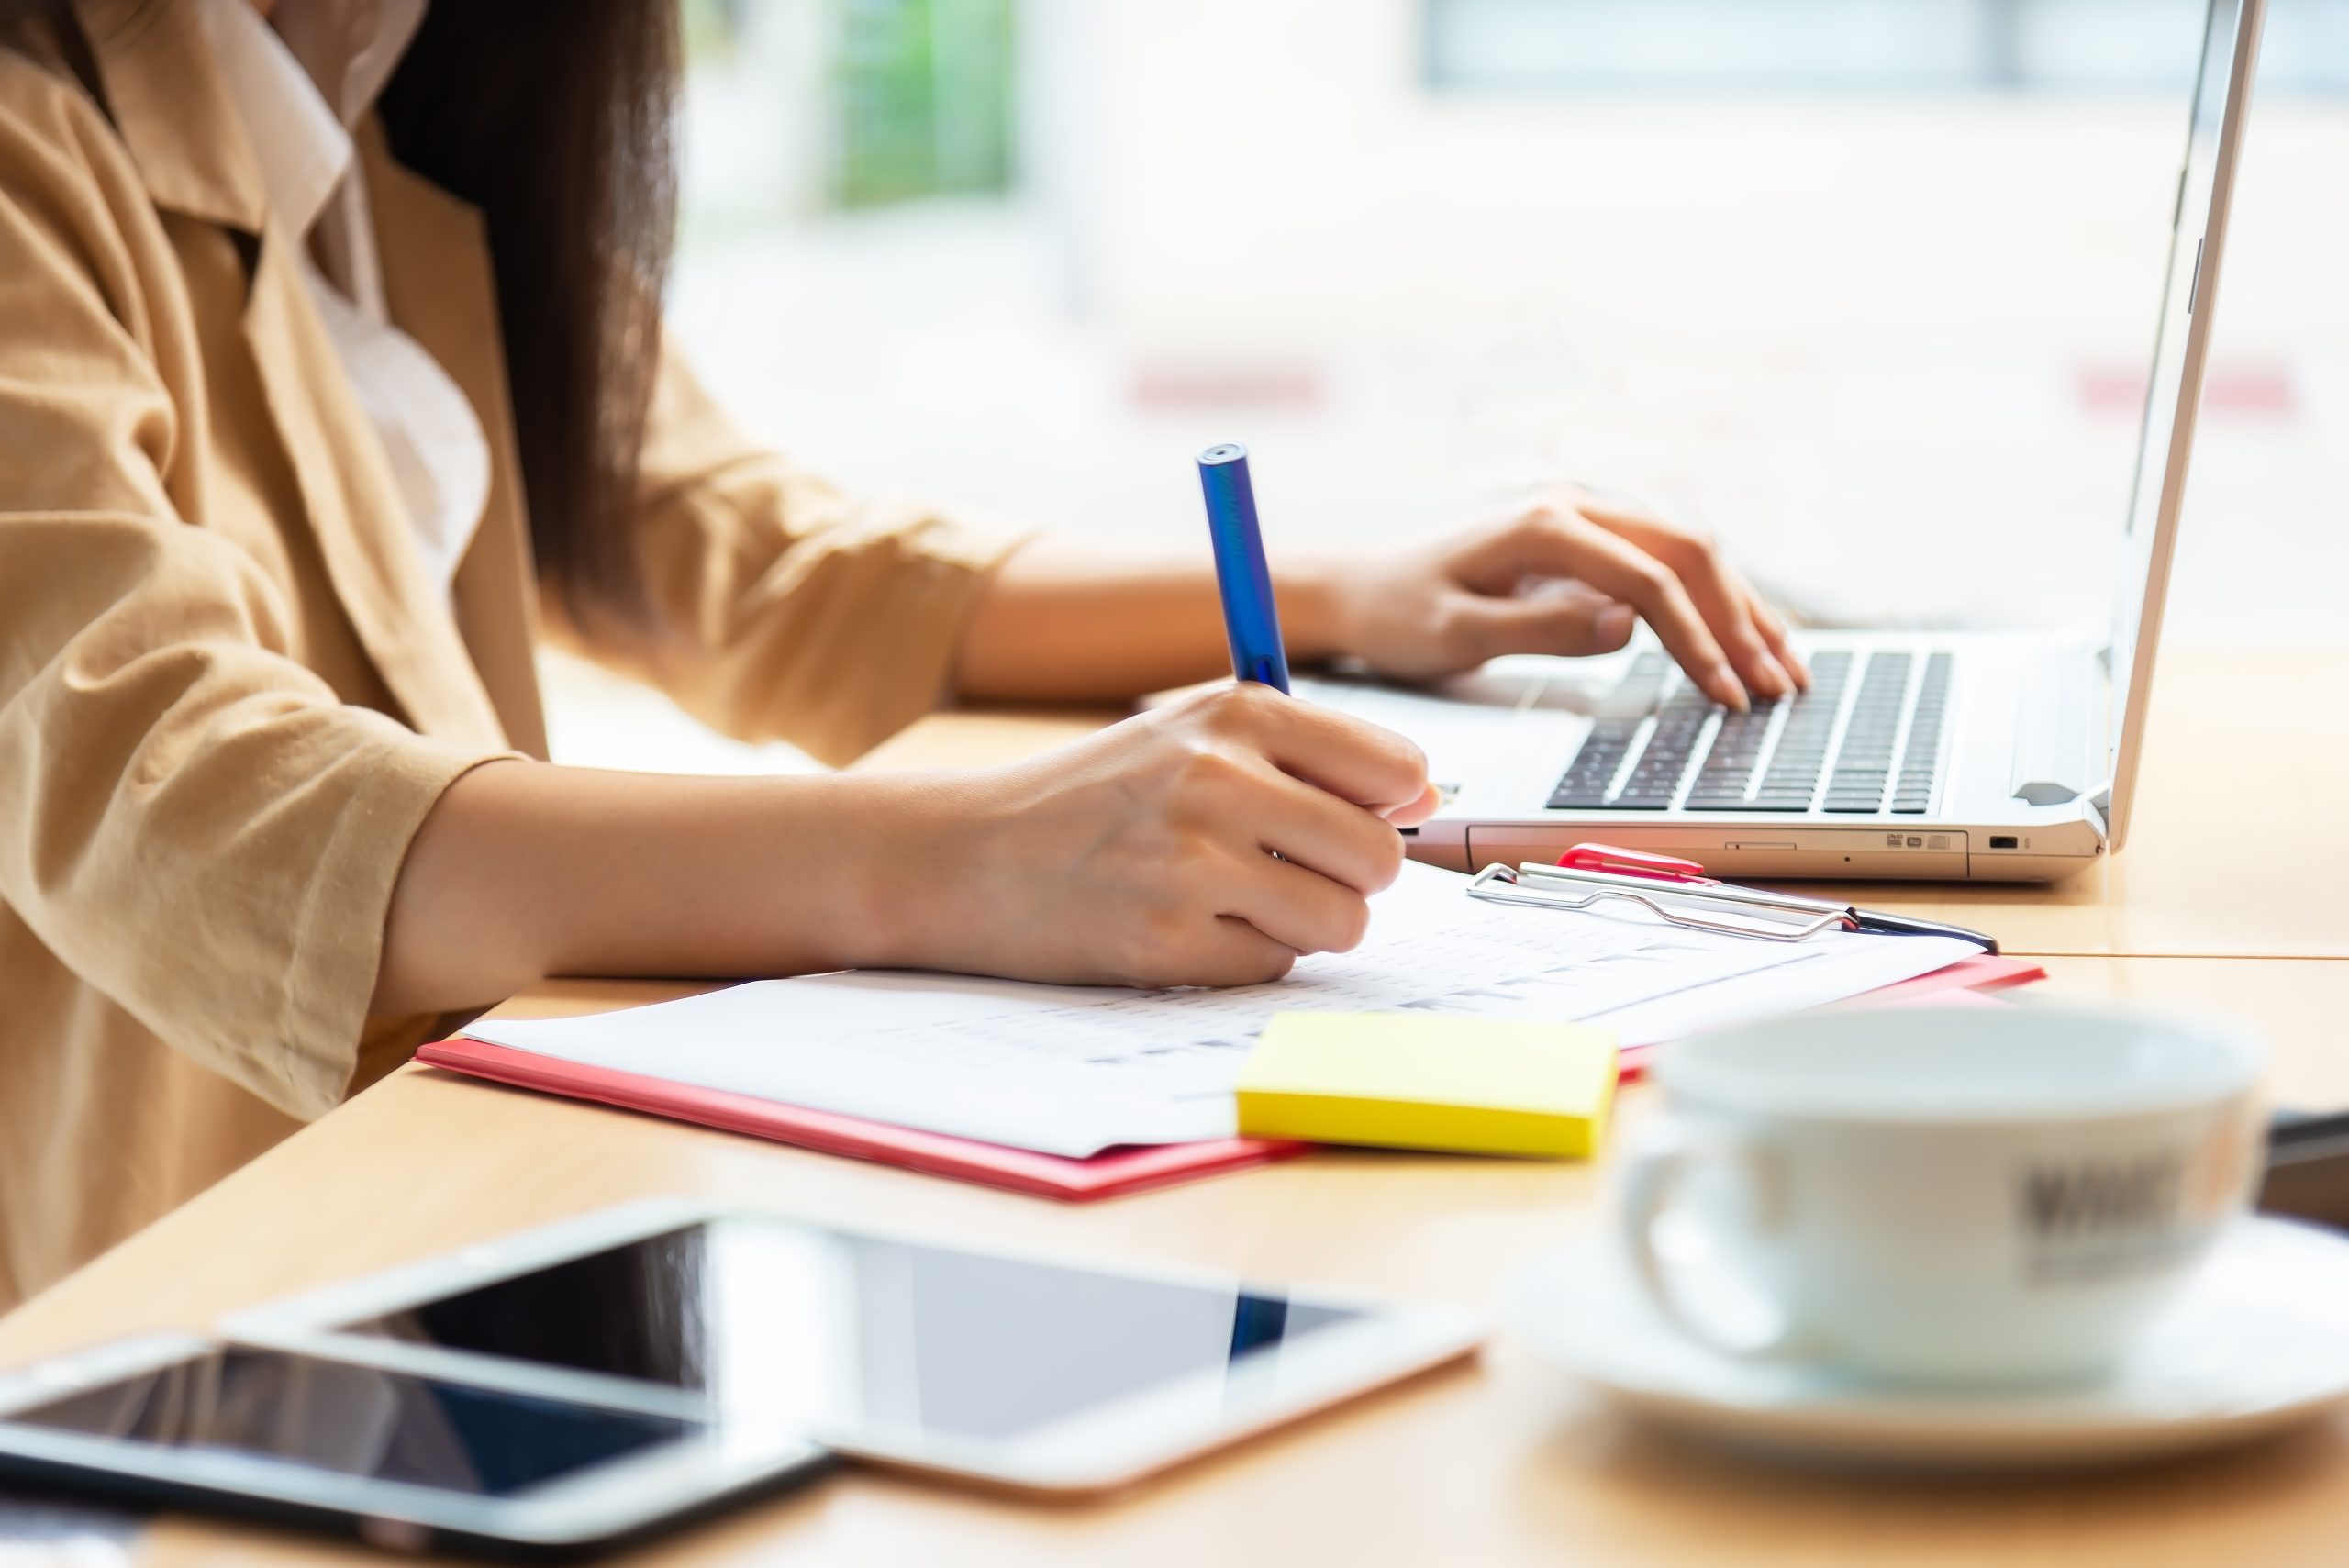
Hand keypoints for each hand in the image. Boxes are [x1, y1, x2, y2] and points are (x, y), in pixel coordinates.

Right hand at [893, 685, 1437, 988]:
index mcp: (1237, 711)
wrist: (965, 855)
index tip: (1344, 820)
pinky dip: (1243, 959)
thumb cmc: (1095, 799)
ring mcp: (1191, 861)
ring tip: (1234, 901)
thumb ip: (1311, 757)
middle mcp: (1217, 776)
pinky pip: (1274, 967)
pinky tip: (1185, 928)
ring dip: (1302, 926)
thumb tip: (1426, 796)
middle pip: (1380, 856)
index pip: (1396, 767)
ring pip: (1342, 921)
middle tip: (1280, 872)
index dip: (1385, 807)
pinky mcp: (1166, 941)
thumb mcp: (1194, 738)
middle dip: (1347, 879)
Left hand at [1306, 488, 1808, 710]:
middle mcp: (1575, 507)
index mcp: (1545, 523)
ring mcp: (1587, 520)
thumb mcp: (1453, 634)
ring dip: (1743, 610)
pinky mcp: (1589, 544)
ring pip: (1691, 554)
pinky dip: (1715, 604)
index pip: (1649, 576)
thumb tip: (1628, 624)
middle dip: (1742, 621)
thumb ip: (1539, 630)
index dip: (1697, 636)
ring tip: (1787, 668)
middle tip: (1780, 686)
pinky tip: (1746, 639)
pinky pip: (1670, 565)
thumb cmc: (1397, 613)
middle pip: (1690, 553)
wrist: (1359, 590)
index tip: (1727, 691)